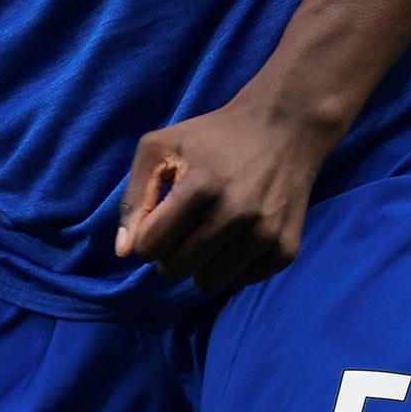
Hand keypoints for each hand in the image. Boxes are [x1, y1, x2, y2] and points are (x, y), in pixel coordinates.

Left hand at [114, 93, 341, 295]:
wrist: (284, 128)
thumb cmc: (212, 136)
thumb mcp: (159, 147)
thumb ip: (135, 198)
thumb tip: (123, 252)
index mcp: (200, 187)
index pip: (150, 247)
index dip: (146, 236)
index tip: (159, 219)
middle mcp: (235, 215)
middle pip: (175, 270)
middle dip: (168, 254)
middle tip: (182, 228)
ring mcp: (265, 234)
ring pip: (208, 283)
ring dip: (199, 264)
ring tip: (208, 233)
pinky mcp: (287, 248)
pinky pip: (241, 282)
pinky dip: (231, 267)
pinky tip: (236, 236)